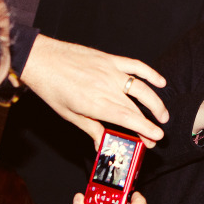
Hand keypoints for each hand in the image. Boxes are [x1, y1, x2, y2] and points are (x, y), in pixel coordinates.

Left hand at [21, 35, 168, 149]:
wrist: (40, 59)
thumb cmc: (51, 87)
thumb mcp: (69, 114)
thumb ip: (91, 128)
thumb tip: (102, 144)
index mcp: (95, 104)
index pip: (128, 119)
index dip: (145, 129)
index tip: (156, 138)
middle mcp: (107, 87)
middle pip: (136, 109)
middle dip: (149, 124)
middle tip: (156, 135)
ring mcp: (111, 71)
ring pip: (142, 89)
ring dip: (156, 103)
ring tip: (163, 115)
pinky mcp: (110, 59)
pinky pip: (136, 66)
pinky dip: (151, 74)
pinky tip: (161, 83)